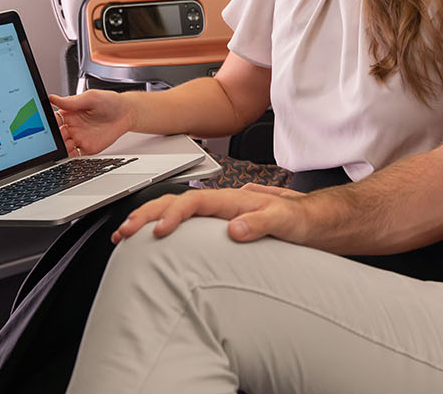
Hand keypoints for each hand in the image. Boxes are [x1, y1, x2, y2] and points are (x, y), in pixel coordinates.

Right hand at [48, 90, 133, 155]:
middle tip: (60, 134)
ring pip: (63, 146)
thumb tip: (52, 98)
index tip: (49, 124)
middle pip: (56, 135)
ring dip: (61, 147)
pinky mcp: (87, 148)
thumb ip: (72, 101)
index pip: (53, 120)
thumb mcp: (90, 98)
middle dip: (54, 136)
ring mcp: (79, 138)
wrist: (126, 113)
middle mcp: (72, 127)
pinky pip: (74, 155)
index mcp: (69, 113)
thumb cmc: (109, 102)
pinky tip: (70, 152)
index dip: (49, 122)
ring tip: (67, 142)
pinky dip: (69, 156)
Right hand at [112, 187, 313, 244]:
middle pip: (176, 203)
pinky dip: (163, 228)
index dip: (173, 215)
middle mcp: (224, 204)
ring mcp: (221, 214)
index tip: (157, 232)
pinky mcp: (221, 226)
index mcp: (235, 200)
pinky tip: (151, 241)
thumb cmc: (303, 219)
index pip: (194, 202)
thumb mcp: (288, 220)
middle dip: (146, 214)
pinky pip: (186, 224)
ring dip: (149, 220)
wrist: (318, 221)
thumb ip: (262, 223)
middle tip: (123, 232)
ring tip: (125, 235)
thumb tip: (234, 230)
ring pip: (177, 211)